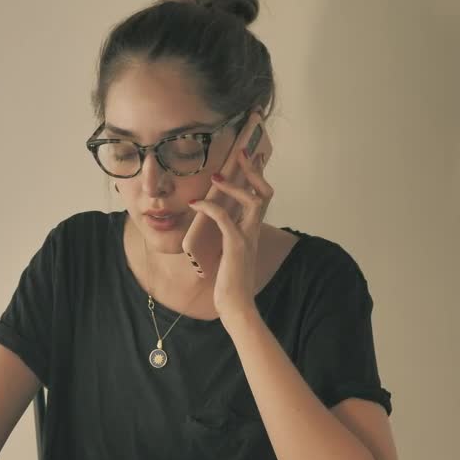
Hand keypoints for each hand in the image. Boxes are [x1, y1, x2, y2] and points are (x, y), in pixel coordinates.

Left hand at [188, 148, 272, 322]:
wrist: (235, 305)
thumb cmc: (229, 280)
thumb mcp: (228, 250)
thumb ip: (226, 233)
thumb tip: (213, 214)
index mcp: (253, 230)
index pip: (262, 197)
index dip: (256, 176)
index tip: (248, 158)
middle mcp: (254, 231)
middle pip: (264, 193)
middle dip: (253, 171)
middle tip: (241, 154)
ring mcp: (247, 238)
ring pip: (252, 201)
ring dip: (235, 186)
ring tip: (216, 178)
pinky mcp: (236, 246)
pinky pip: (225, 219)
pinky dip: (210, 207)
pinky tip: (196, 204)